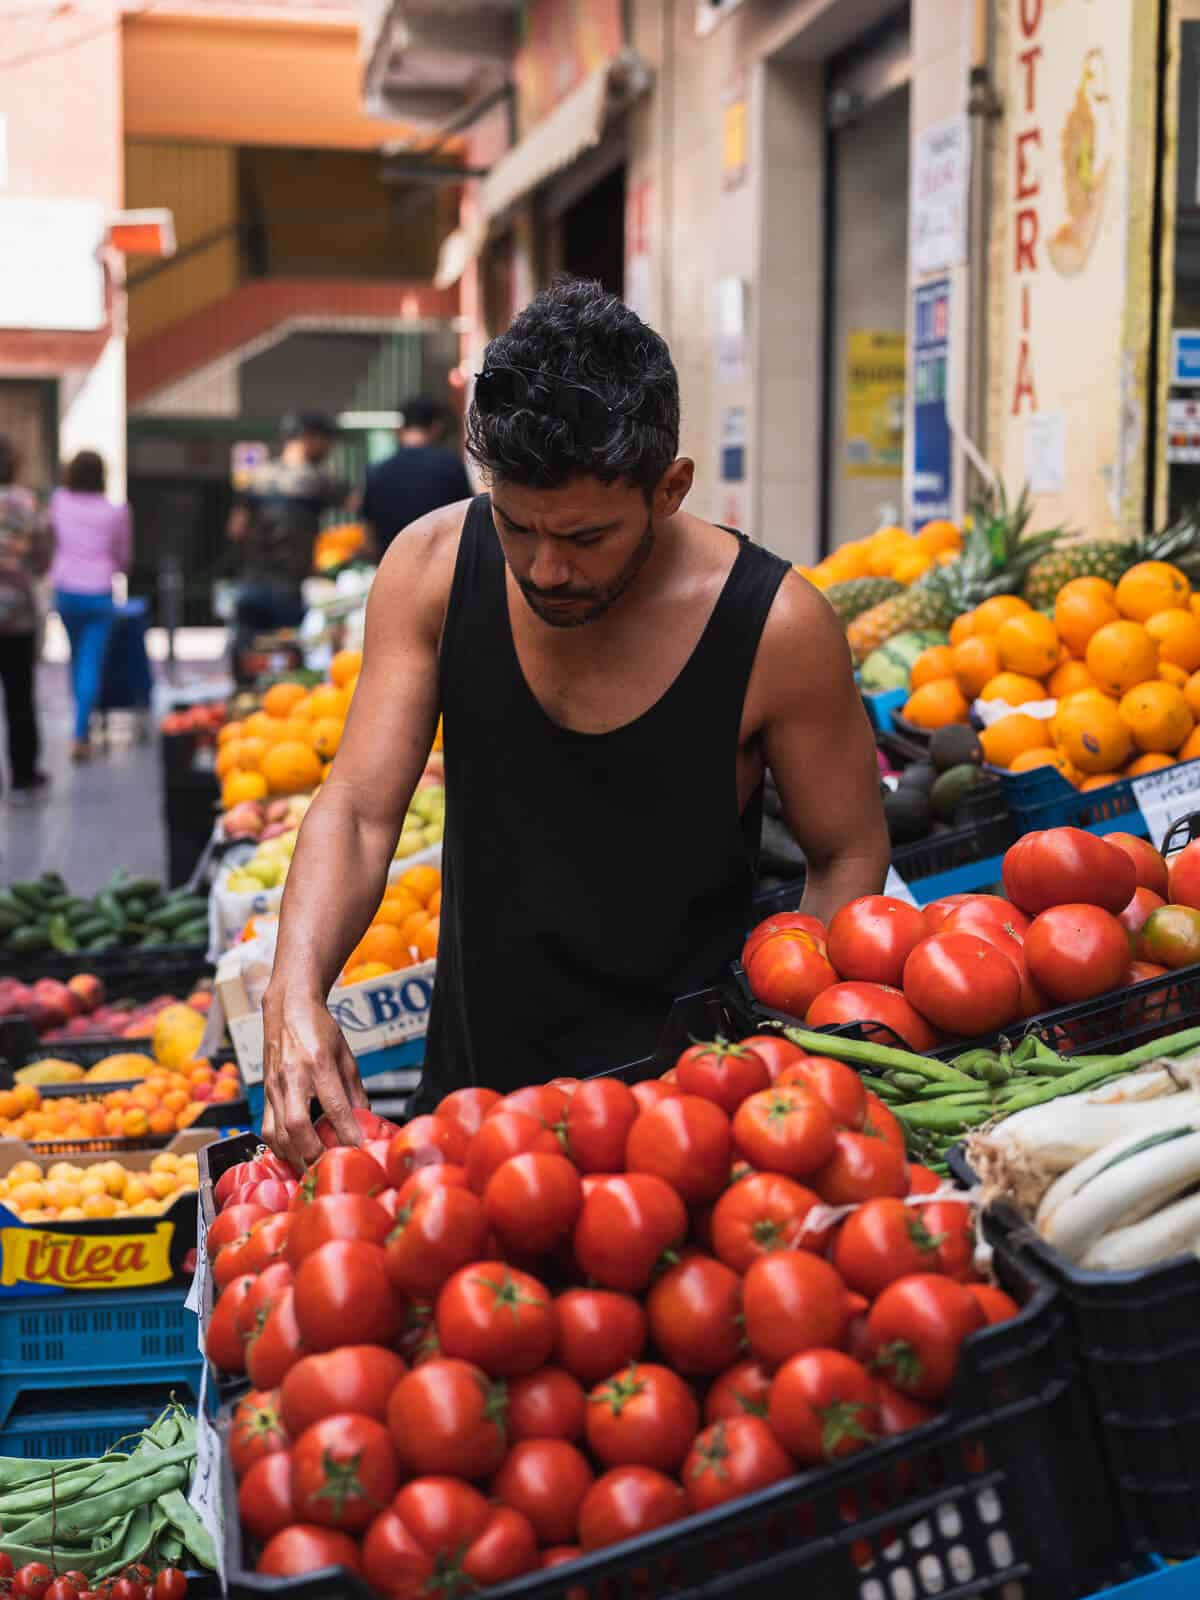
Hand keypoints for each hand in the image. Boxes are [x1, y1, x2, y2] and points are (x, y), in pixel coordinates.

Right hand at [261, 988, 367, 1169]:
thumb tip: (365, 1123)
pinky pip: (267, 1128)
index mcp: (319, 1064)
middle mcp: (293, 1076)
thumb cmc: (320, 1029)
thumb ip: (355, 1092)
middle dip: (314, 1153)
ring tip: (312, 1168)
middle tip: (329, 1167)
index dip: (348, 1133)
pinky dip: (280, 1147)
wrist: (289, 1009)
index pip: (335, 1107)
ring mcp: (275, 1086)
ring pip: (278, 1132)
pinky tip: (293, 1154)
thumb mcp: (347, 1057)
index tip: (360, 1150)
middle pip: (298, 1126)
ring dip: (295, 1156)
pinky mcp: (265, 1092)